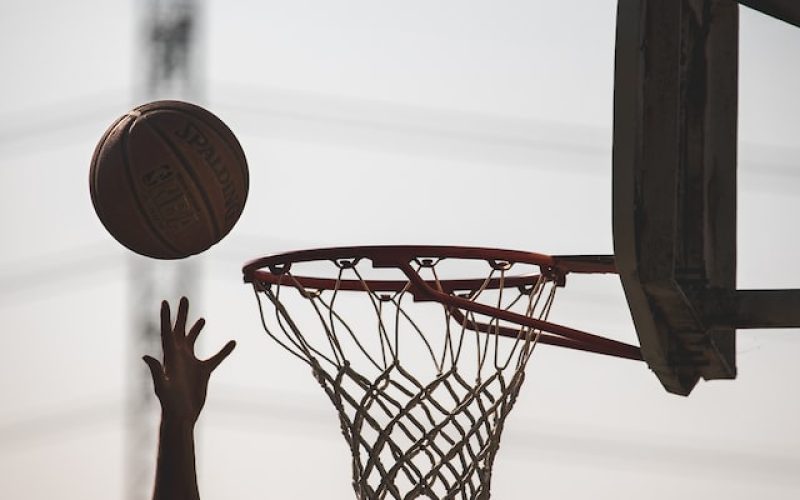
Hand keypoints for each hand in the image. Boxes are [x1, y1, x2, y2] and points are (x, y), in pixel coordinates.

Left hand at [143, 297, 235, 423]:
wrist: (181, 416)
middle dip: (182, 315)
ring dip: (196, 329)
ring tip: (201, 318)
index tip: (166, 302)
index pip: (167, 332)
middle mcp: (179, 357)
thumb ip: (155, 370)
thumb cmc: (169, 403)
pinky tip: (232, 343)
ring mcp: (191, 364)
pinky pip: (215, 358)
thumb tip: (145, 356)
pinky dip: (224, 351)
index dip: (166, 316)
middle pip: (180, 330)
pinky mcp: (202, 372)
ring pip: (194, 342)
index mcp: (170, 356)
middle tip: (184, 298)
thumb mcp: (162, 386)